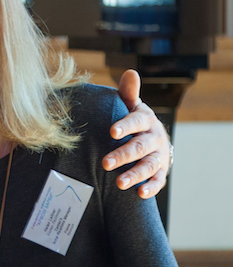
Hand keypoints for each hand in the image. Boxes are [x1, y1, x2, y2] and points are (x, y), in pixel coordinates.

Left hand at [102, 69, 169, 198]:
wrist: (154, 138)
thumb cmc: (134, 120)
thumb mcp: (132, 105)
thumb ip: (128, 92)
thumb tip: (131, 72)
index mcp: (146, 120)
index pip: (136, 122)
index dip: (125, 126)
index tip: (111, 132)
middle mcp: (155, 138)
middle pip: (140, 147)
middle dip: (123, 155)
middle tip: (105, 163)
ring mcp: (159, 156)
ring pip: (148, 166)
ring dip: (135, 175)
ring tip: (119, 184)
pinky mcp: (161, 172)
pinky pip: (158, 181)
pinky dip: (150, 188)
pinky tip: (139, 194)